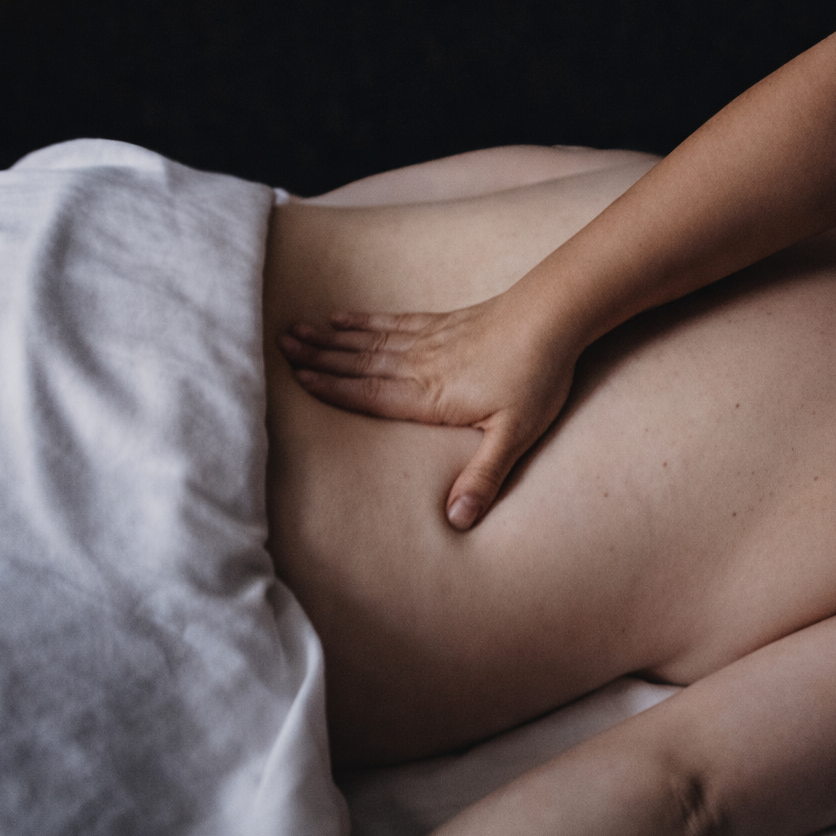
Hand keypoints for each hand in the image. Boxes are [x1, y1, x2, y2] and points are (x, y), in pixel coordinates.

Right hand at [277, 296, 577, 529]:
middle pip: (362, 364)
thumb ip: (483, 477)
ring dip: (333, 338)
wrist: (555, 315)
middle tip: (279, 348)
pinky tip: (346, 317)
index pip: (372, 395)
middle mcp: (423, 365)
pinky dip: (367, 321)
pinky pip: (396, 322)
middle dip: (320, 357)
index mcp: (431, 396)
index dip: (334, 389)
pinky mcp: (446, 322)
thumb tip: (457, 520)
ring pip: (372, 341)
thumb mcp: (515, 435)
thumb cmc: (537, 377)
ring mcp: (433, 340)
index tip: (298, 378)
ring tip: (297, 330)